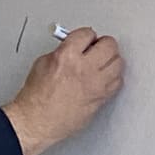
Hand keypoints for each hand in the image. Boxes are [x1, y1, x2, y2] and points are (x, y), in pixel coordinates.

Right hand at [2, 27, 123, 154]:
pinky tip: (104, 78)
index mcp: (67, 57)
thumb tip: (76, 46)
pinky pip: (117, 82)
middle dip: (103, 44)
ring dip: (111, 60)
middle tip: (98, 47)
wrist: (37, 121)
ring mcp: (95, 85)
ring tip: (102, 62)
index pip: (88, 33)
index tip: (87, 38)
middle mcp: (84, 69)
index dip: (87, 35)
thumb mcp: (42, 63)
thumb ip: (63, 51)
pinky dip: (113, 77)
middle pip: (109, 45)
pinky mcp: (101, 98)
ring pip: (118, 63)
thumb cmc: (36, 97)